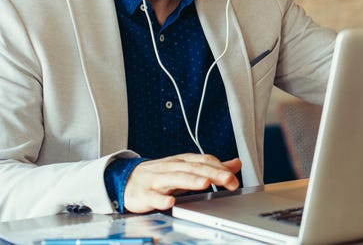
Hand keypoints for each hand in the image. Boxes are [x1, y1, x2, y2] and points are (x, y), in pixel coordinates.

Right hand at [122, 154, 241, 212]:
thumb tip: (236, 164)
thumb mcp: (187, 168)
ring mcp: (157, 180)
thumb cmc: (161, 175)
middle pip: (193, 169)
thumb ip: (211, 167)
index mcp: (182, 161)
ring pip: (175, 179)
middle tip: (228, 180)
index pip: (204, 161)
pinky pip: (153, 197)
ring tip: (204, 184)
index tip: (234, 178)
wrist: (127, 180)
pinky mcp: (144, 194)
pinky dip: (161, 199)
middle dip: (212, 174)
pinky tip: (170, 202)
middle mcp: (171, 168)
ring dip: (190, 181)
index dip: (220, 168)